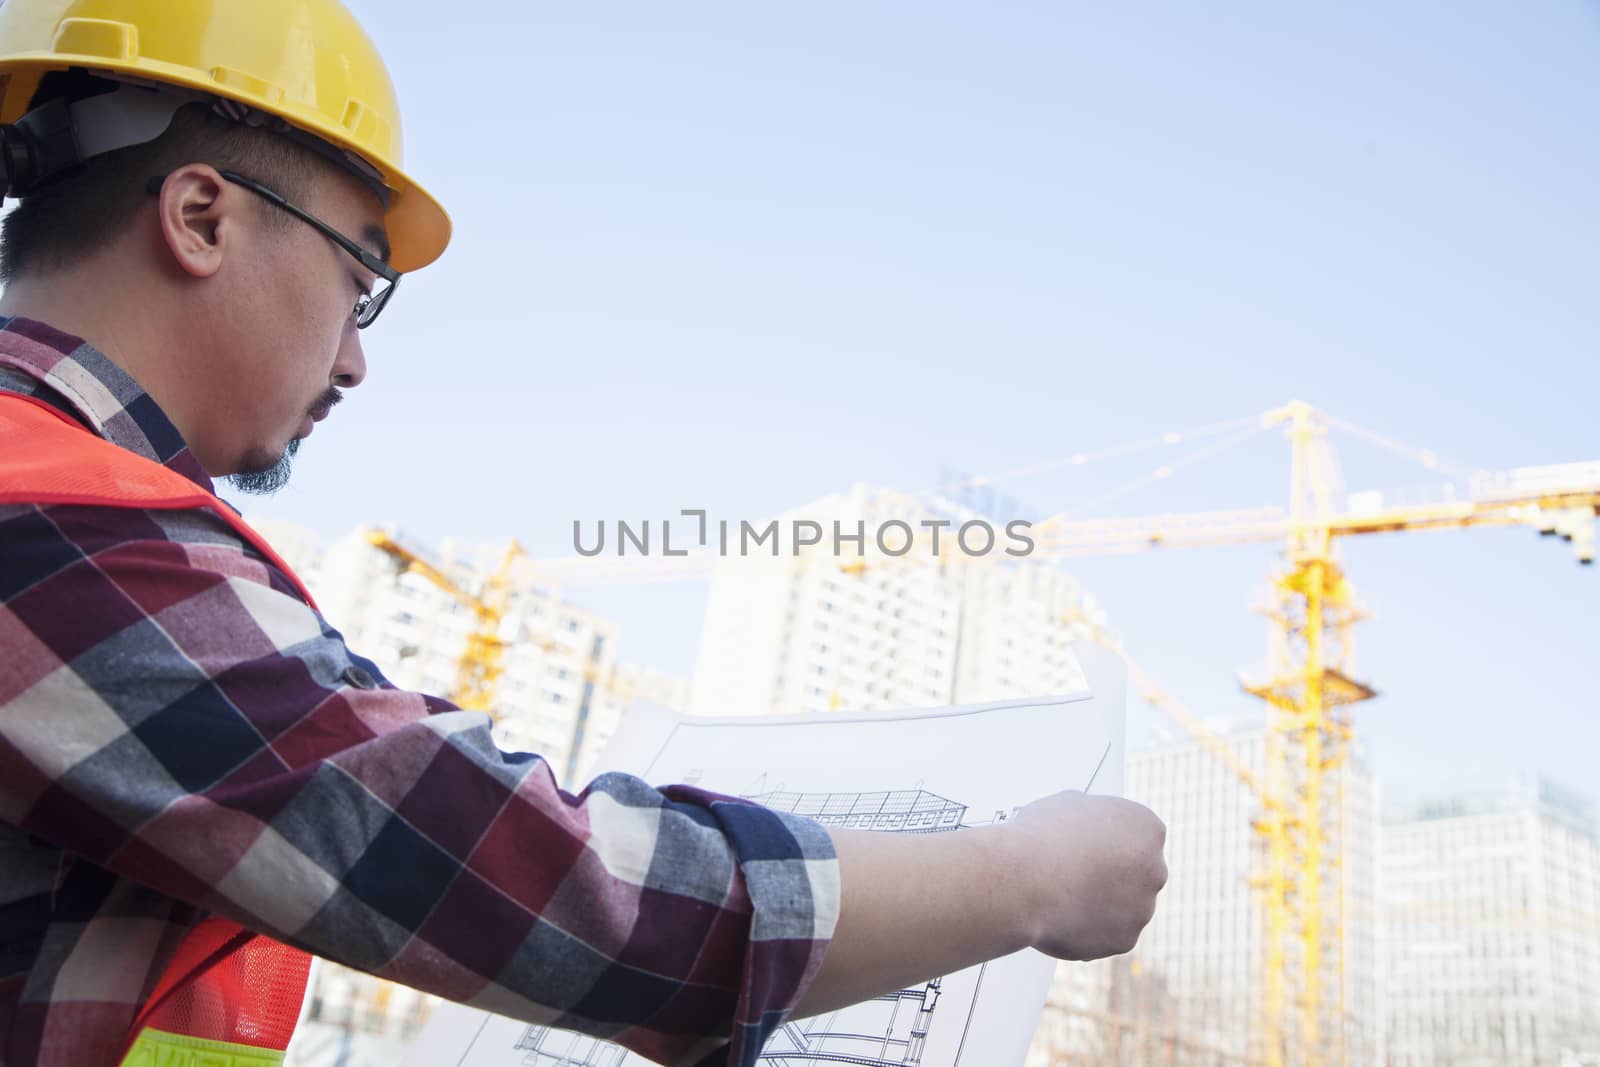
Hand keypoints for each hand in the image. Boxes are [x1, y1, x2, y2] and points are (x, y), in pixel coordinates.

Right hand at [1006, 791, 1167, 960]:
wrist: (1025, 880)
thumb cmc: (1042, 838)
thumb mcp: (1069, 804)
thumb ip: (1091, 818)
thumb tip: (1084, 827)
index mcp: (1147, 829)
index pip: (1139, 837)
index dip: (1109, 842)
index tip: (1089, 847)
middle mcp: (1155, 869)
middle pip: (1137, 874)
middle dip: (1111, 876)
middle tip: (1076, 873)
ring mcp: (1143, 908)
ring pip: (1122, 908)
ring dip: (1099, 904)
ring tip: (1060, 895)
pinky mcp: (1125, 940)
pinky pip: (1106, 935)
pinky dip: (1087, 930)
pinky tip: (1061, 915)